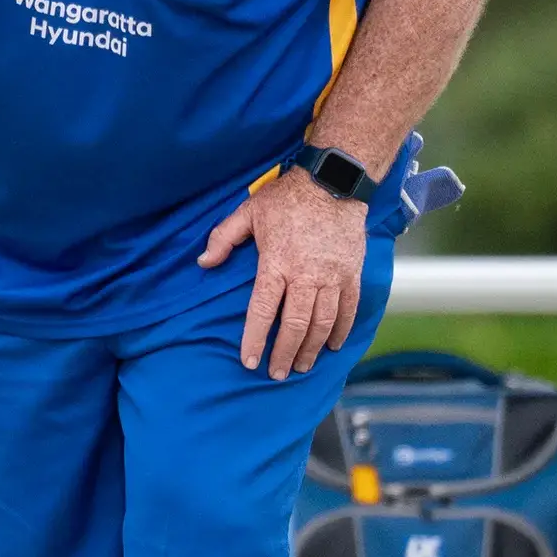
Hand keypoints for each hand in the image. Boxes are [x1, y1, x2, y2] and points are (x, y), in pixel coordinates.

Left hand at [198, 167, 367, 377]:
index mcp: (277, 264)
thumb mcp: (248, 212)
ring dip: (311, 349)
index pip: (262, 310)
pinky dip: (341, 331)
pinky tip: (332, 346)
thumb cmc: (288, 198)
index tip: (249, 361)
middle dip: (284, 353)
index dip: (254, 338)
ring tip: (301, 365)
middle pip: (294, 325)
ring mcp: (332, 277)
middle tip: (277, 374)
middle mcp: (306, 276)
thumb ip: (223, 238)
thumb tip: (204, 263)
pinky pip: (348, 310)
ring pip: (322, 323)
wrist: (333, 182)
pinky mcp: (352, 274)